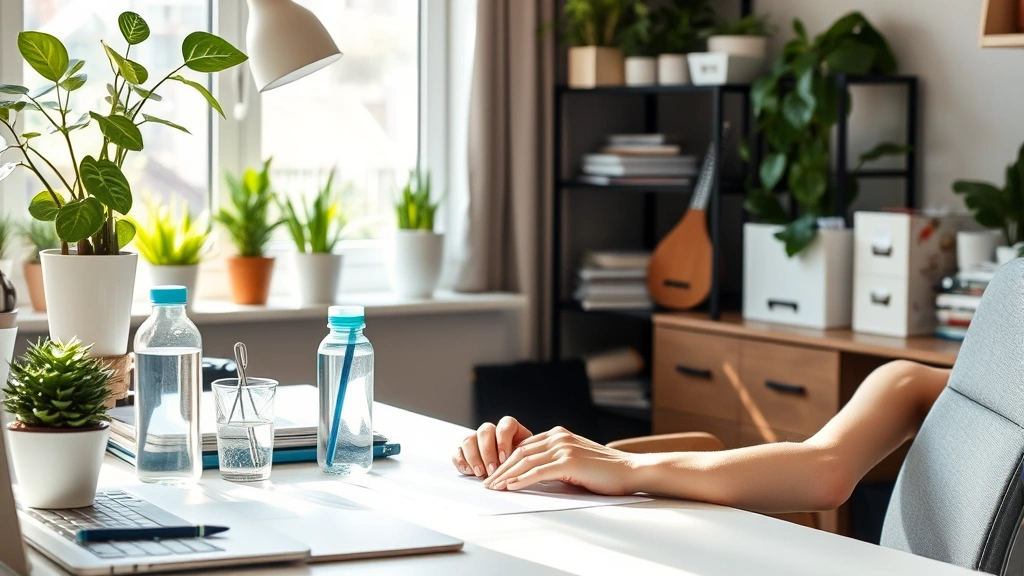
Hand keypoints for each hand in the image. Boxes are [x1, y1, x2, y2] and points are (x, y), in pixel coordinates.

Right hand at [452, 416, 532, 477]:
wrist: (512, 471)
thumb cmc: (522, 464)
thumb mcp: (527, 458)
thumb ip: (523, 457)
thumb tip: (516, 464)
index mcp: (509, 428)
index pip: (506, 424)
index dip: (503, 441)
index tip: (504, 459)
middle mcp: (491, 431)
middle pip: (485, 431)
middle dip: (487, 452)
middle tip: (492, 469)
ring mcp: (476, 440)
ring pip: (468, 439)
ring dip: (474, 457)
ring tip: (481, 473)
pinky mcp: (464, 452)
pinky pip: (457, 451)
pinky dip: (461, 461)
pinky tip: (469, 471)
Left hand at [482, 426, 638, 495]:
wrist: (630, 470)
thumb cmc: (605, 471)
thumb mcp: (576, 460)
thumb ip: (556, 461)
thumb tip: (534, 474)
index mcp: (558, 435)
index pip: (524, 447)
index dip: (506, 461)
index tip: (495, 473)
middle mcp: (558, 437)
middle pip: (520, 452)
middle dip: (500, 468)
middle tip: (488, 483)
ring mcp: (563, 448)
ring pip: (525, 461)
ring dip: (506, 475)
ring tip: (493, 487)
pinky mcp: (569, 462)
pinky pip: (538, 471)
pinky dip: (521, 479)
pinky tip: (510, 487)